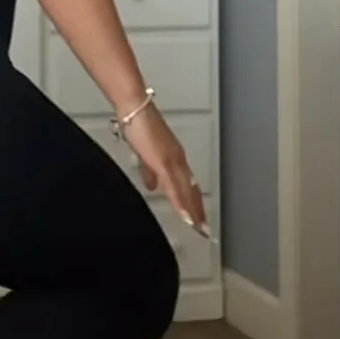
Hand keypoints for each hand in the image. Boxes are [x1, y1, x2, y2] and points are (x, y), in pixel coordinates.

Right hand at [120, 104, 209, 238]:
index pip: (188, 184)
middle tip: (204, 230)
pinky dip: (181, 204)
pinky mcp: (164, 162)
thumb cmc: (138, 123)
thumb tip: (152, 185)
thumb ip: (149, 170)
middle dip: (198, 210)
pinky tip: (186, 216)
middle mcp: (178, 159)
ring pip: (187, 191)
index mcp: (174, 156)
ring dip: (193, 211)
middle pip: (191, 190)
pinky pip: (175, 188)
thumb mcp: (143, 151)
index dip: (193, 201)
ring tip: (199, 228)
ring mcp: (173, 161)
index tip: (198, 216)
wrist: (135, 108)